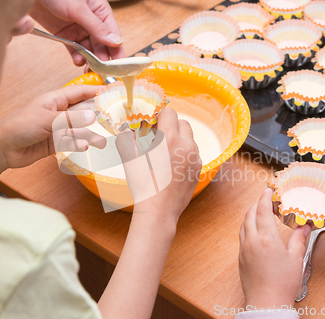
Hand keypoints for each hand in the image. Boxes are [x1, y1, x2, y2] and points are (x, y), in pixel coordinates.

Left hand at [0, 85, 105, 186]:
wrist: (2, 149)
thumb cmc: (18, 126)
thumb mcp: (46, 119)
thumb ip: (70, 119)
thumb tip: (92, 115)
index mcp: (55, 100)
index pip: (80, 92)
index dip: (96, 91)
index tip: (113, 92)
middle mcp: (59, 113)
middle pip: (83, 111)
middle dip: (98, 115)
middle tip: (114, 120)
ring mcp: (58, 128)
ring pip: (80, 129)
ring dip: (89, 135)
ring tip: (100, 141)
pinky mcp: (56, 143)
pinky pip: (73, 142)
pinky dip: (78, 145)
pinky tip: (83, 147)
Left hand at [30, 0, 125, 63]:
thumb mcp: (79, 9)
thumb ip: (97, 27)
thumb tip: (116, 42)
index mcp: (101, 12)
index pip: (113, 35)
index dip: (117, 51)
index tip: (119, 66)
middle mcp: (93, 22)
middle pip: (103, 46)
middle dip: (103, 59)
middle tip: (102, 71)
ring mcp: (80, 30)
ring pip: (90, 50)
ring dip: (90, 61)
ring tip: (89, 69)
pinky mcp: (67, 36)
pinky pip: (76, 51)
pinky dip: (78, 58)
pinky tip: (78, 61)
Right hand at [115, 108, 201, 222]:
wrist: (159, 211)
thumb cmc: (143, 185)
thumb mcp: (130, 158)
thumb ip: (127, 137)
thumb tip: (126, 127)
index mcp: (170, 139)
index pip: (170, 113)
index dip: (159, 115)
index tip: (151, 124)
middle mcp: (187, 146)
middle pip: (183, 123)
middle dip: (170, 126)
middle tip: (157, 136)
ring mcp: (195, 158)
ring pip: (189, 139)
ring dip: (178, 139)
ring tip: (163, 153)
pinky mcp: (198, 170)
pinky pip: (193, 154)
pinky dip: (183, 154)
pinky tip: (171, 165)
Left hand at [239, 188, 310, 308]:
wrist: (266, 303)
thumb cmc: (281, 284)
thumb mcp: (296, 259)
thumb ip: (299, 239)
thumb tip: (304, 227)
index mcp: (265, 238)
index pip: (262, 209)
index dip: (265, 197)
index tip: (269, 190)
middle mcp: (251, 240)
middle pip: (250, 214)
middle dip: (257, 203)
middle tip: (266, 199)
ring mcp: (243, 249)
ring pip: (243, 224)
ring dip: (251, 214)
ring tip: (261, 212)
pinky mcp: (241, 257)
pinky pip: (242, 235)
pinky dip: (247, 226)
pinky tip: (255, 230)